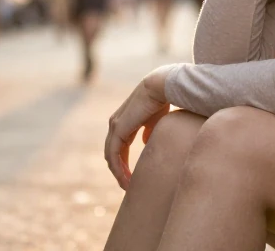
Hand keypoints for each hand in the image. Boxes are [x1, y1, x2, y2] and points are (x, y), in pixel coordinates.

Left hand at [104, 66, 175, 189]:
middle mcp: (116, 123)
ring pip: (111, 157)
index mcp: (124, 120)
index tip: (132, 177)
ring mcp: (115, 126)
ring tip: (127, 187)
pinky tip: (126, 180)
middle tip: (128, 186)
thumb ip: (149, 131)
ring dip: (118, 173)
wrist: (161, 87)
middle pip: (112, 153)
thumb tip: (146, 142)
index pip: (119, 146)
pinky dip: (118, 170)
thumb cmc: (162, 100)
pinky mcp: (118, 130)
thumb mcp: (156, 120)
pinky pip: (114, 156)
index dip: (124, 162)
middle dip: (119, 170)